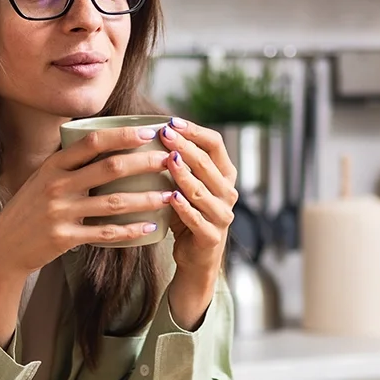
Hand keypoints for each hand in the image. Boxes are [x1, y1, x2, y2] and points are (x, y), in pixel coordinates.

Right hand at [0, 124, 175, 345]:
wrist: (3, 247)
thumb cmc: (29, 210)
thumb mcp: (41, 179)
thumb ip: (68, 164)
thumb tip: (103, 142)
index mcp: (53, 165)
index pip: (93, 141)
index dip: (123, 135)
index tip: (149, 132)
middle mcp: (57, 185)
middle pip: (109, 168)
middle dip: (144, 162)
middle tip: (169, 160)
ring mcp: (61, 212)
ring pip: (114, 202)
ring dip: (146, 198)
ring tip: (169, 195)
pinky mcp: (65, 237)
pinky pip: (106, 232)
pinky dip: (131, 230)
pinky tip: (150, 227)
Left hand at [158, 117, 237, 327]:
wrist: (194, 257)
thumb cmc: (187, 215)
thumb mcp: (184, 185)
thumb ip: (178, 163)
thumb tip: (152, 130)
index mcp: (224, 175)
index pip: (215, 144)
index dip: (194, 131)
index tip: (171, 122)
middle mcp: (228, 193)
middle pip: (207, 163)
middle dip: (185, 147)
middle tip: (164, 134)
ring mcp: (222, 215)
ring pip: (203, 190)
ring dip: (184, 174)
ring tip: (167, 160)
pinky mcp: (212, 237)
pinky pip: (197, 219)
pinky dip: (184, 207)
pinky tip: (170, 197)